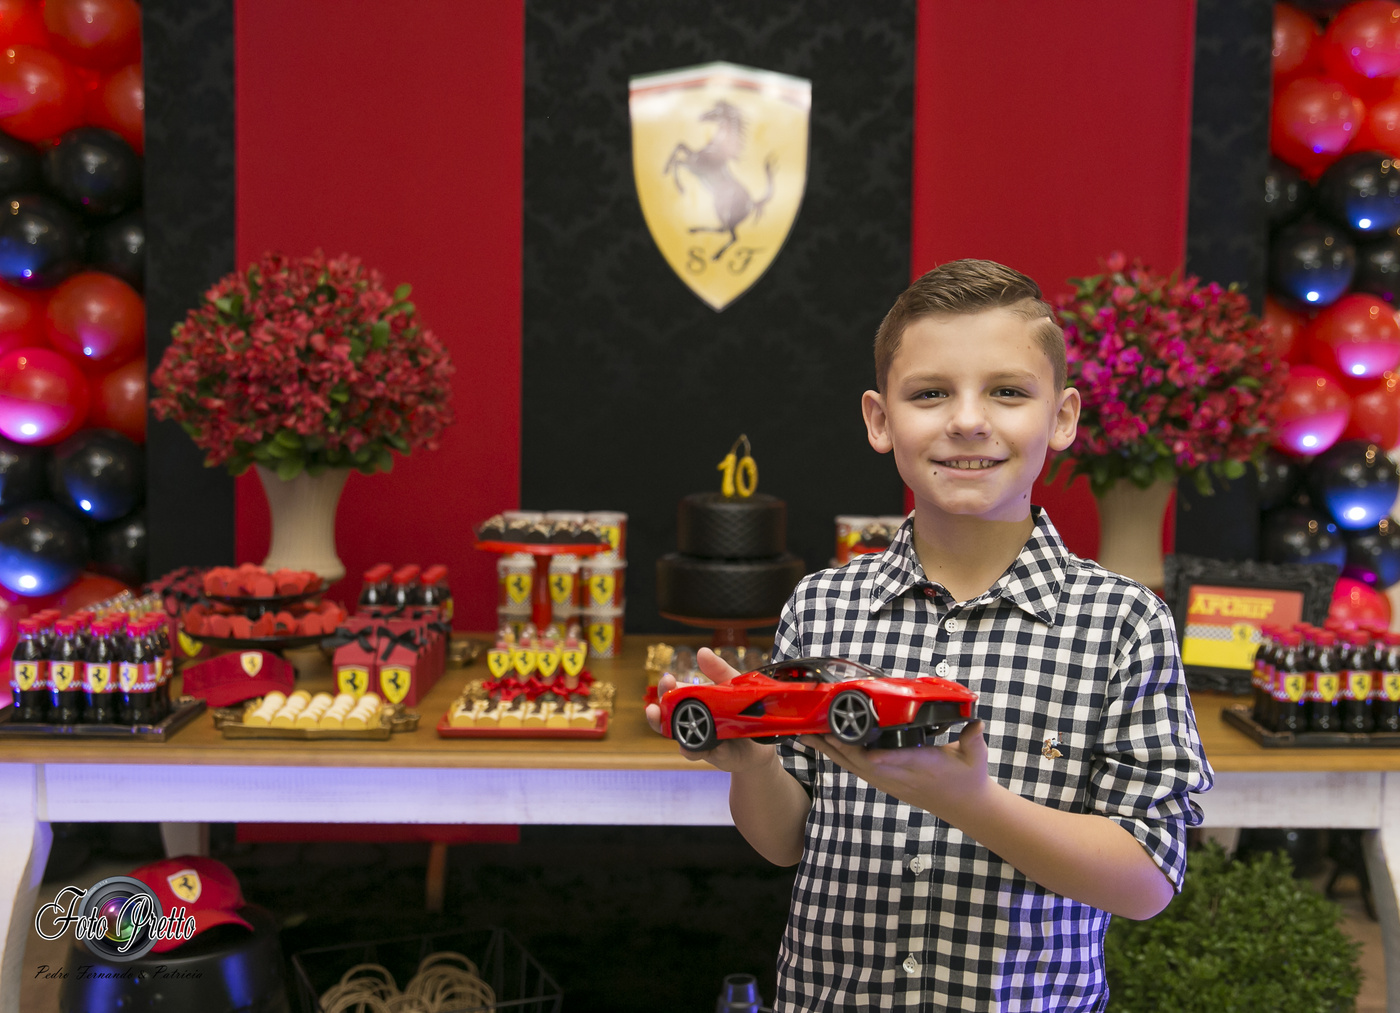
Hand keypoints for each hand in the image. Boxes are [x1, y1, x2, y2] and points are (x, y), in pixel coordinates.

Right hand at [645, 647, 775, 773]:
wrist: (761, 739)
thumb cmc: (743, 708)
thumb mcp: (733, 684)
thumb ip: (718, 669)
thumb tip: (702, 651)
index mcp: (693, 701)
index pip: (672, 694)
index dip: (665, 688)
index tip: (667, 679)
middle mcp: (690, 720)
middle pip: (666, 716)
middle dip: (658, 711)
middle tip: (656, 707)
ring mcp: (698, 737)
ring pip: (676, 736)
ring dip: (667, 729)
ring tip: (661, 722)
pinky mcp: (710, 753)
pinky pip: (697, 752)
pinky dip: (692, 750)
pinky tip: (690, 747)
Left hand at [803, 719, 991, 822]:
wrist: (965, 805)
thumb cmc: (969, 776)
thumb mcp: (976, 756)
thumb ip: (973, 739)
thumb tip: (976, 723)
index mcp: (922, 765)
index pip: (897, 761)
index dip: (878, 757)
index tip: (860, 749)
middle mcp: (901, 776)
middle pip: (864, 763)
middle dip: (838, 747)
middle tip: (815, 729)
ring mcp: (891, 781)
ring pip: (855, 767)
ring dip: (831, 752)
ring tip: (808, 737)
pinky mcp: (887, 783)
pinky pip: (858, 770)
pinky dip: (840, 758)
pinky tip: (825, 748)